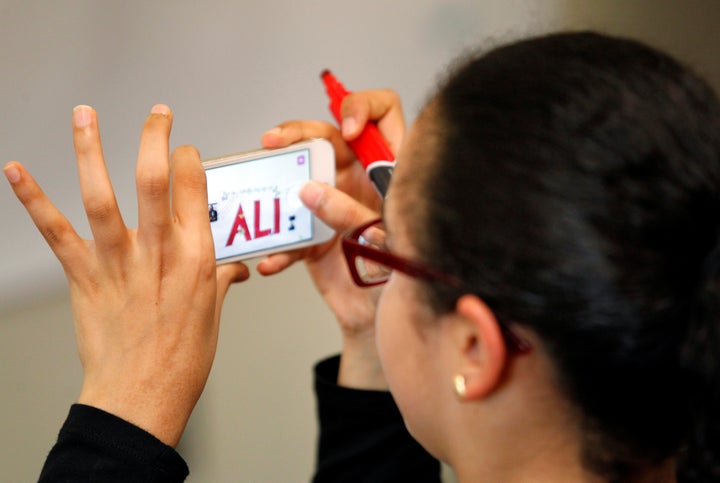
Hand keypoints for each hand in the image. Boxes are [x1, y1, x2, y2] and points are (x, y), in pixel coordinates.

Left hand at [3, 105, 247, 445]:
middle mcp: (159, 253)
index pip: (194, 189)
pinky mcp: (84, 278)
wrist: (142, 397)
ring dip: (90, 151)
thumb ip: (220, 280)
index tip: (184, 151)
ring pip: (102, 196)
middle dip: (155, 137)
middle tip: (157, 113)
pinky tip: (16, 170)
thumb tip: (235, 269)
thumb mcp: (213, 314)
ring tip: (84, 114)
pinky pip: (56, 233)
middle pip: (154, 180)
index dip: (189, 161)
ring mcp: (118, 263)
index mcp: (197, 257)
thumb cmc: (183, 360)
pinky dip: (34, 200)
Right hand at [258, 90, 404, 388]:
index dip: (364, 108)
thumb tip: (311, 191)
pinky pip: (287, 233)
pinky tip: (272, 262)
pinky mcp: (311, 234)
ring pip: (299, 175)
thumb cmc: (401, 275)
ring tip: (260, 185)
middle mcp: (358, 179)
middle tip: (275, 141)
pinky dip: (277, 248)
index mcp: (387, 169)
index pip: (382, 112)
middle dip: (299, 131)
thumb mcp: (387, 239)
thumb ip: (353, 213)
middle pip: (327, 135)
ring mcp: (331, 205)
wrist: (380, 318)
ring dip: (275, 179)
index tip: (349, 131)